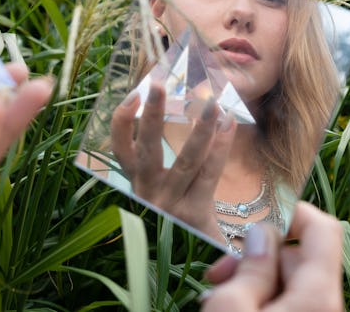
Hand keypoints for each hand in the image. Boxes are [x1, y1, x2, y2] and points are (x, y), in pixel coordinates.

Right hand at [111, 83, 235, 240]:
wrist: (194, 266)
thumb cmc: (179, 223)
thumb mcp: (161, 197)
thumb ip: (161, 165)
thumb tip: (160, 114)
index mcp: (135, 185)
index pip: (119, 148)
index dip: (123, 120)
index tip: (134, 93)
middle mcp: (147, 193)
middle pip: (145, 148)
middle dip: (150, 114)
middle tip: (157, 82)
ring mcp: (170, 205)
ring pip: (184, 160)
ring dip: (200, 129)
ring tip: (212, 101)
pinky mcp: (194, 214)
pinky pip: (208, 174)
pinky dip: (220, 148)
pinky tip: (229, 125)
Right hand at [201, 202, 343, 311]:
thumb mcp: (230, 308)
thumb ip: (250, 266)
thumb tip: (262, 234)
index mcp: (318, 295)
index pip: (323, 229)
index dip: (292, 213)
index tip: (256, 218)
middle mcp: (327, 306)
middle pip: (299, 257)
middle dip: (257, 256)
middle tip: (219, 272)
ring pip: (289, 282)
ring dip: (253, 281)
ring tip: (217, 295)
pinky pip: (287, 304)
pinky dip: (260, 300)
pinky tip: (232, 306)